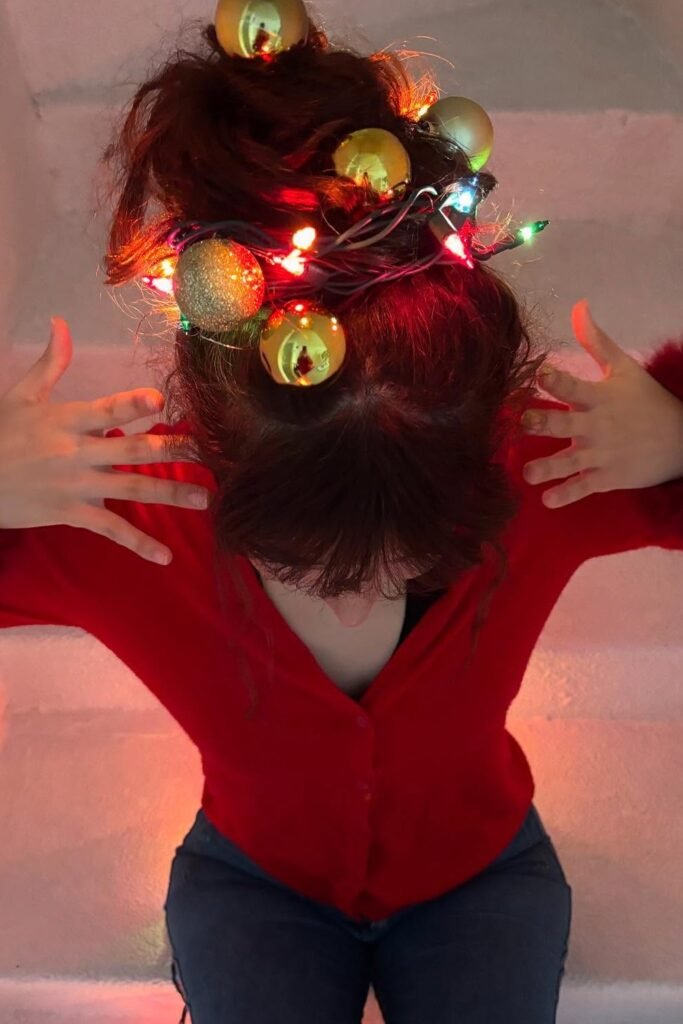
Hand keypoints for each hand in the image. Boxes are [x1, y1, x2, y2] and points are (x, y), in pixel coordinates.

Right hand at [0, 317, 211, 563]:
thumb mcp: (21, 396)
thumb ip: (50, 363)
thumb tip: (60, 323)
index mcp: (67, 420)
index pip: (105, 410)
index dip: (131, 405)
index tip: (159, 400)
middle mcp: (77, 453)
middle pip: (131, 451)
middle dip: (171, 450)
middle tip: (206, 453)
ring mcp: (76, 486)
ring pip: (131, 489)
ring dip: (170, 493)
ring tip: (204, 498)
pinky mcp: (72, 514)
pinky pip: (111, 530)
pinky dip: (138, 544)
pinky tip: (165, 557)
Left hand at [521, 300, 682, 507]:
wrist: (681, 440)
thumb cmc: (645, 400)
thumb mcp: (624, 369)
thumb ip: (596, 341)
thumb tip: (579, 306)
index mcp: (599, 397)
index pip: (573, 386)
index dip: (556, 379)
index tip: (540, 374)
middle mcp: (597, 427)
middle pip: (564, 425)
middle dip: (543, 423)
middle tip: (523, 423)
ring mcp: (602, 455)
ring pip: (569, 463)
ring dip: (547, 468)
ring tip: (527, 473)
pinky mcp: (607, 478)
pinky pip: (583, 488)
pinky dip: (566, 495)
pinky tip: (547, 499)